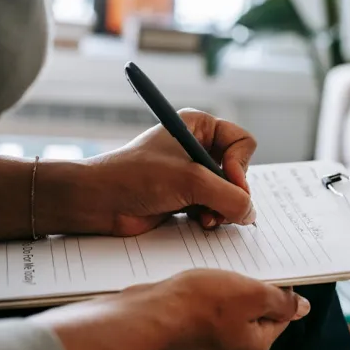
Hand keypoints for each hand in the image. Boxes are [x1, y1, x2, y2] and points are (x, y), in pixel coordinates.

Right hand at [31, 269, 310, 349]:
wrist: (145, 316)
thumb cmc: (195, 306)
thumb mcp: (251, 294)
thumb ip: (280, 301)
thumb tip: (301, 307)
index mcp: (254, 344)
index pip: (281, 315)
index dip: (279, 289)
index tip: (272, 270)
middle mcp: (232, 349)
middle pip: (254, 313)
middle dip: (250, 288)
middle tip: (242, 267)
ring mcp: (207, 344)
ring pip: (227, 310)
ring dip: (225, 289)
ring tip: (216, 272)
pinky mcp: (186, 334)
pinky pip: (203, 311)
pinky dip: (203, 296)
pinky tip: (195, 283)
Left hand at [66, 109, 256, 235]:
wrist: (99, 201)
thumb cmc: (136, 177)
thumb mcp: (190, 181)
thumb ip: (229, 197)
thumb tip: (251, 214)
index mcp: (199, 126)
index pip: (243, 142)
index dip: (241, 165)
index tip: (230, 182)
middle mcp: (198, 147)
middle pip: (239, 171)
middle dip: (231, 192)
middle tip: (220, 207)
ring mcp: (192, 173)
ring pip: (228, 193)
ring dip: (222, 208)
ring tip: (208, 218)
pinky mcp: (185, 196)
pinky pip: (214, 207)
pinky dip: (212, 217)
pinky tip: (200, 222)